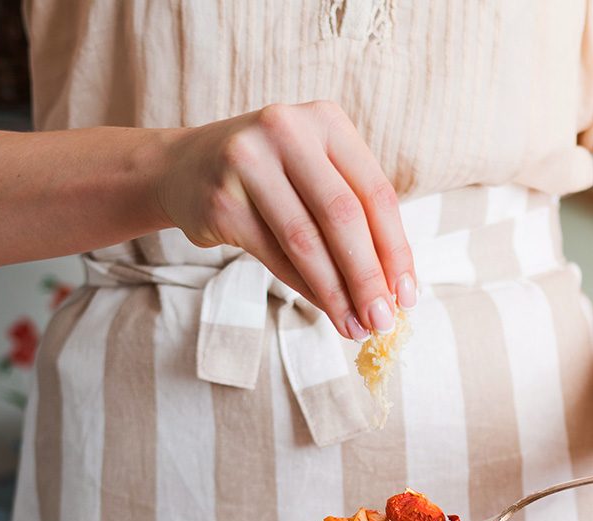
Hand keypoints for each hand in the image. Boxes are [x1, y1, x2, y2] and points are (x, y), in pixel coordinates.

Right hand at [157, 101, 415, 339]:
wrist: (184, 168)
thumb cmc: (273, 181)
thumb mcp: (318, 178)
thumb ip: (357, 221)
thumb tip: (392, 292)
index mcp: (326, 121)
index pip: (376, 193)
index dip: (397, 250)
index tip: (408, 295)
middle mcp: (287, 130)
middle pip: (343, 217)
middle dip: (368, 278)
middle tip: (383, 321)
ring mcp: (248, 160)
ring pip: (307, 241)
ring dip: (336, 294)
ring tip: (355, 327)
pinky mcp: (221, 198)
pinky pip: (274, 256)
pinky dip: (306, 289)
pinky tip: (326, 310)